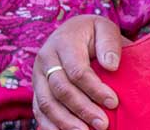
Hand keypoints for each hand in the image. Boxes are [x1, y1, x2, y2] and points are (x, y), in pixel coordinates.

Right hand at [32, 15, 123, 129]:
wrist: (72, 32)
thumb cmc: (93, 34)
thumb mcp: (105, 29)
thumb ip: (109, 44)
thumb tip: (111, 66)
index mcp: (63, 41)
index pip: (77, 71)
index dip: (95, 89)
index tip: (113, 102)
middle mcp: (46, 58)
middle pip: (61, 90)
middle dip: (83, 109)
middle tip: (103, 124)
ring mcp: (38, 75)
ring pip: (47, 103)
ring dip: (66, 122)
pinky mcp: (36, 89)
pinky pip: (39, 111)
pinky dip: (51, 126)